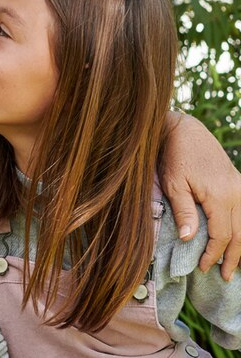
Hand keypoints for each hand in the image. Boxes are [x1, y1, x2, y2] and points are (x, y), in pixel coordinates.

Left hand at [161, 112, 240, 280]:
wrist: (185, 130)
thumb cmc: (174, 157)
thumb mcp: (173, 184)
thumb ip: (184, 211)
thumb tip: (190, 239)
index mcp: (220, 196)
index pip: (221, 235)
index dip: (213, 254)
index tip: (201, 268)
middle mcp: (236, 193)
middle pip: (239, 234)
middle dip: (233, 257)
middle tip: (226, 277)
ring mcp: (240, 187)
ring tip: (236, 265)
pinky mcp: (238, 183)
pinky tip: (239, 239)